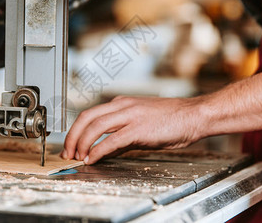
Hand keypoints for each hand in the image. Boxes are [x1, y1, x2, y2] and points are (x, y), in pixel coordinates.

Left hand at [61, 96, 206, 164]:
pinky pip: (111, 140)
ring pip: (95, 127)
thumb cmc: (171, 119)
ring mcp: (130, 116)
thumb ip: (121, 134)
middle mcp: (122, 106)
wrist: (193, 115)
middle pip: (86, 118)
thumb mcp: (141, 122)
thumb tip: (104, 149)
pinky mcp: (138, 129)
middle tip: (68, 152)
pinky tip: (93, 158)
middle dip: (72, 136)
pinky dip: (98, 151)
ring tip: (78, 157)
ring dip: (82, 144)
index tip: (71, 144)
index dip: (75, 130)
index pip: (89, 114)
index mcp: (121, 104)